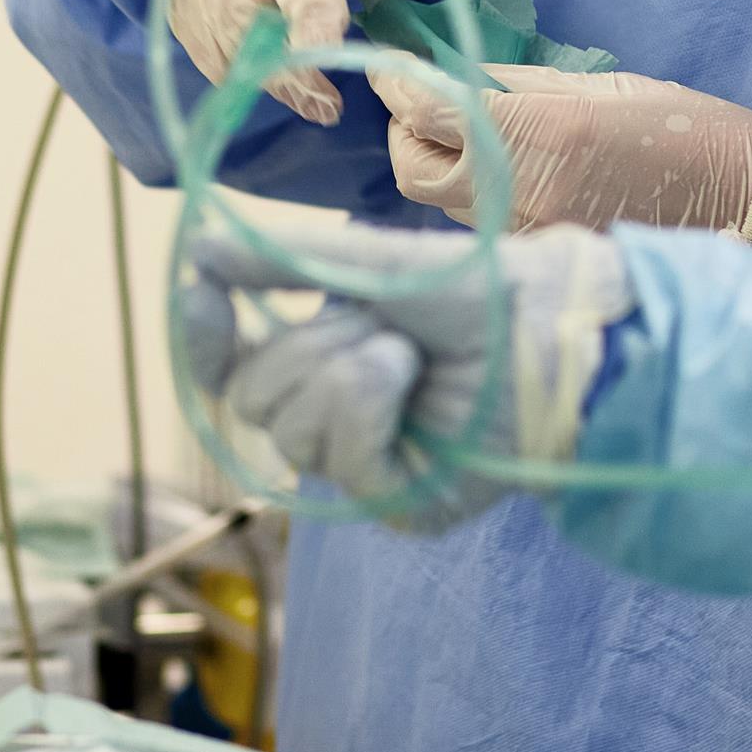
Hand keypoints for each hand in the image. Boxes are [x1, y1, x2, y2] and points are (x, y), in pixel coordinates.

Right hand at [170, 0, 505, 122]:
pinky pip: (215, 60)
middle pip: (248, 19)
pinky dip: (249, 75)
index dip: (310, 7)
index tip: (327, 50)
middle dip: (286, 66)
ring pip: (228, 49)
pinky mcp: (182, 13)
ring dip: (272, 77)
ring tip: (317, 96)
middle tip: (327, 102)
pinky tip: (284, 78)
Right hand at [174, 219, 630, 531]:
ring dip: (347, 373)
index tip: (203, 292)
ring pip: (292, 431)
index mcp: (326, 357)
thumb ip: (285, 261)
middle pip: (254, 398)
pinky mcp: (401, 501)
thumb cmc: (480, 292)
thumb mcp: (371, 263)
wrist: (552, 327)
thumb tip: (199, 250)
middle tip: (376, 322)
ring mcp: (367, 464)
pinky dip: (370, 407)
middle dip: (306, 346)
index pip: (231, 366)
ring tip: (408, 353)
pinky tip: (413, 383)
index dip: (203, 336)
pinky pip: (342, 462)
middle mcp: (337, 416)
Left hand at [383, 66, 751, 238]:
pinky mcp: (541, 262)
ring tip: (461, 133)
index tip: (386, 63)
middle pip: (412, 168)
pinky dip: (472, 198)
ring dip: (437, 164)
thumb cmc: (685, 128)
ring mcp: (530, 236)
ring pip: (441, 202)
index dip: (396, 82)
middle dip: (403, 130)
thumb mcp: (599, 86)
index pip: (429, 109)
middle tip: (419, 101)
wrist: (746, 201)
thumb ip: (516, 85)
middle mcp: (523, 191)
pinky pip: (479, 228)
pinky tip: (497, 173)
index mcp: (540, 131)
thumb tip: (450, 76)